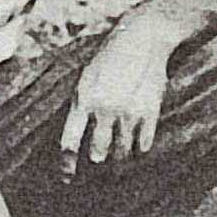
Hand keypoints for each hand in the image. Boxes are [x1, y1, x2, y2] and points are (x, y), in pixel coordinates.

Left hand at [59, 28, 173, 170]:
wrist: (144, 38)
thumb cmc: (110, 58)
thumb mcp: (86, 77)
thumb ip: (80, 106)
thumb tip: (74, 138)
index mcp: (83, 99)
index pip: (70, 141)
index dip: (67, 164)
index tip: (66, 178)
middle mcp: (104, 108)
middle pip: (98, 152)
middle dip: (97, 161)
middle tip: (98, 163)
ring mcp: (128, 112)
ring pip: (122, 153)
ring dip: (119, 160)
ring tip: (118, 163)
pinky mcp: (150, 112)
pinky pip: (144, 145)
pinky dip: (140, 149)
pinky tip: (137, 148)